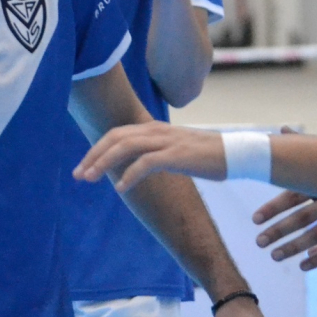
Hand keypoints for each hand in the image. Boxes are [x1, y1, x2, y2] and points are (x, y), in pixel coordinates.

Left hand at [73, 121, 225, 190]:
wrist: (238, 153)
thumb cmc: (207, 155)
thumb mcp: (176, 151)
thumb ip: (155, 153)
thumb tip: (136, 165)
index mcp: (154, 128)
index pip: (117, 134)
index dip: (97, 149)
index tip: (83, 166)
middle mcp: (157, 131)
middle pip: (115, 138)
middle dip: (93, 155)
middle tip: (78, 174)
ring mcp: (167, 141)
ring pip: (125, 147)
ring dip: (104, 163)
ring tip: (90, 178)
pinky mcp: (178, 155)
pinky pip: (146, 163)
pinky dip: (129, 174)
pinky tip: (120, 188)